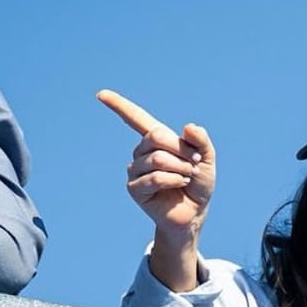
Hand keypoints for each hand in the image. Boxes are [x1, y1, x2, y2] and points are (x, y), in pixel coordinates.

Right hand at [97, 89, 215, 238]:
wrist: (195, 212)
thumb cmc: (198, 183)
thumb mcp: (205, 158)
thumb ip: (200, 140)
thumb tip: (188, 126)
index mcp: (156, 140)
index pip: (135, 118)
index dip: (119, 105)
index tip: (100, 94)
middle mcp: (142, 152)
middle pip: (156, 137)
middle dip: (181, 150)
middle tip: (193, 164)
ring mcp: (135, 170)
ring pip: (158, 159)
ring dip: (180, 168)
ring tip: (187, 177)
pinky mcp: (134, 188)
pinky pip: (155, 178)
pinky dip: (173, 180)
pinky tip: (180, 185)